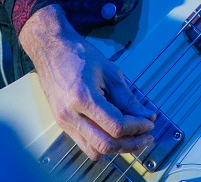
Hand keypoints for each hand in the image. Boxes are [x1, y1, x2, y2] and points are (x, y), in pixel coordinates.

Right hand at [18, 5, 155, 161]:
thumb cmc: (78, 54)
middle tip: (146, 135)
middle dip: (131, 143)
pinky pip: (84, 145)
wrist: (51, 49)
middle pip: (106, 144)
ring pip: (95, 151)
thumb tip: (145, 116)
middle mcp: (70, 115)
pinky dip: (102, 145)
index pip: (115, 126)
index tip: (149, 123)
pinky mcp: (62, 124)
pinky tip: (114, 135)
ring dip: (117, 148)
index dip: (137, 128)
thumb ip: (127, 97)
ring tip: (133, 137)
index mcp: (83, 97)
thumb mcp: (109, 70)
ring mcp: (64, 122)